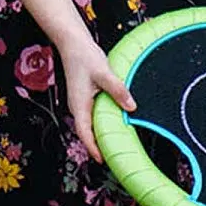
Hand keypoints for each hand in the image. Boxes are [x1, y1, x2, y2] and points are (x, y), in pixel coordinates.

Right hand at [62, 40, 134, 163]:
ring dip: (102, 135)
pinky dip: (104, 122)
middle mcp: (79, 107)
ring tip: (117, 146)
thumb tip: (131, 107)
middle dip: (99, 146)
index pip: (85, 133)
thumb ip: (118, 90)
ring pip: (92, 124)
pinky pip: (95, 115)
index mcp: (79, 105)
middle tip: (115, 158)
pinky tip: (116, 124)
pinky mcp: (87, 97)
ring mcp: (82, 103)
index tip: (103, 160)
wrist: (74, 44)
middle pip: (88, 132)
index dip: (93, 148)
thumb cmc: (85, 57)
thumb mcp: (104, 74)